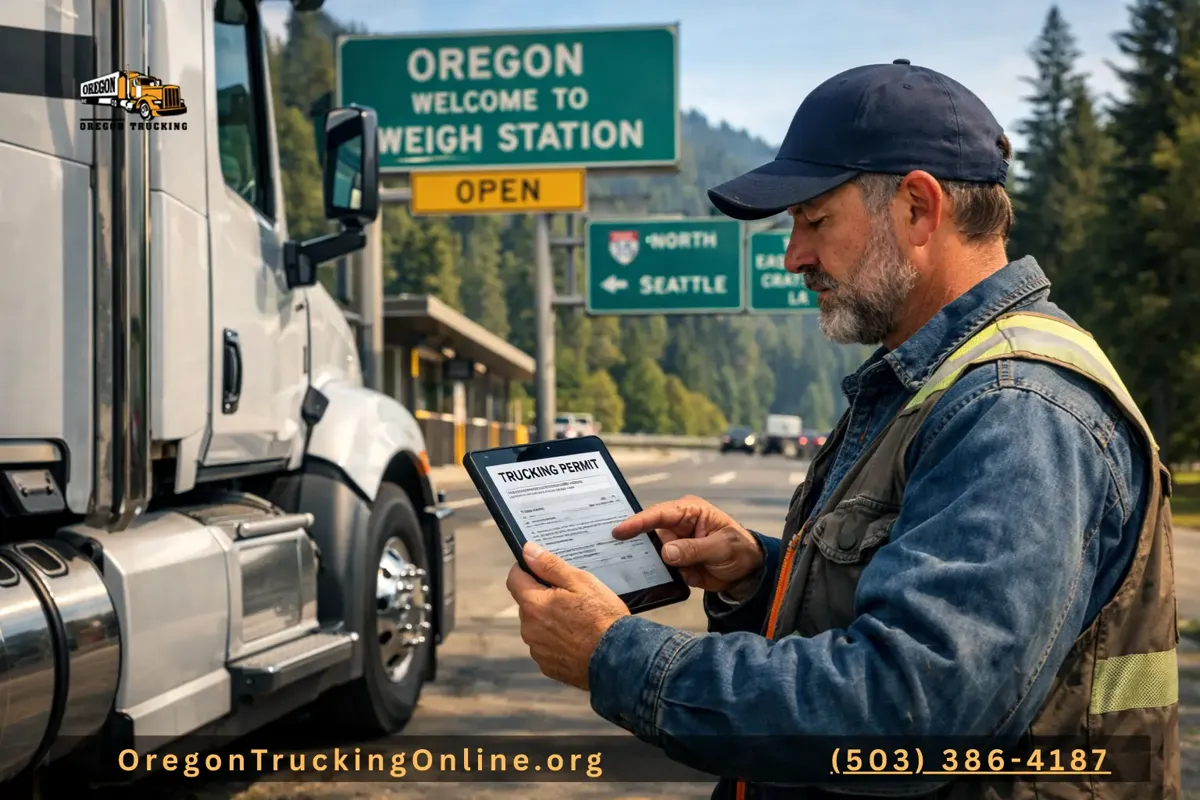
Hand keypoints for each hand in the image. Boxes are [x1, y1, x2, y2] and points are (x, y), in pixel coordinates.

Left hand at [505, 541, 629, 690]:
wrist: (618, 658)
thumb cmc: (602, 617)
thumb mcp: (580, 582)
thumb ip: (550, 565)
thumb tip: (527, 551)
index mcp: (534, 604)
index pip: (514, 579)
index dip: (525, 570)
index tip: (539, 569)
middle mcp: (529, 628)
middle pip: (527, 603)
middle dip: (542, 597)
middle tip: (570, 596)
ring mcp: (537, 649)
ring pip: (536, 625)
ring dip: (549, 620)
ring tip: (577, 620)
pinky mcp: (547, 665)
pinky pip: (545, 646)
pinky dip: (556, 640)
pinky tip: (577, 638)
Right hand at [612, 495, 763, 594]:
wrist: (747, 573)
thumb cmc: (739, 550)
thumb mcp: (722, 547)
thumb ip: (694, 549)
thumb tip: (666, 552)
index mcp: (689, 512)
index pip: (659, 514)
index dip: (638, 522)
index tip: (619, 531)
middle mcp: (676, 526)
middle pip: (646, 530)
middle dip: (629, 537)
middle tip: (605, 544)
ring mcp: (673, 544)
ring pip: (647, 549)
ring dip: (636, 557)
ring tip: (613, 562)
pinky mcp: (672, 562)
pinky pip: (655, 566)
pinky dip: (647, 572)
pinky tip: (632, 576)